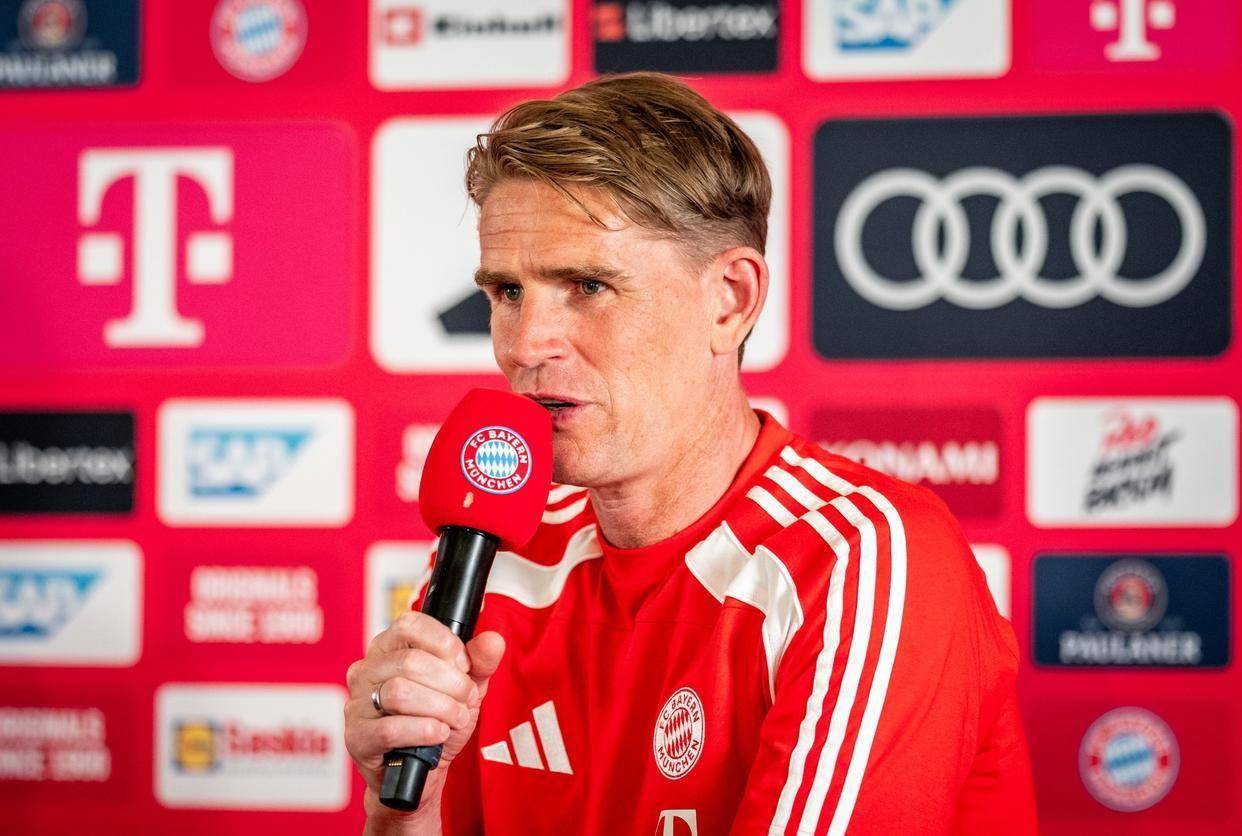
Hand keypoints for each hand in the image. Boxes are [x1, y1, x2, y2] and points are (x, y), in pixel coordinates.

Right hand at [345, 611, 505, 820]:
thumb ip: (480, 662)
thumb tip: (492, 640)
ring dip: (440, 707)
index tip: (464, 665)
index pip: (410, 624)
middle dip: (450, 683)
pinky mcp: (357, 736)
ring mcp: (357, 703)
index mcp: (390, 647)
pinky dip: (423, 730)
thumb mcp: (465, 687)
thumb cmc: (438, 720)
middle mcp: (367, 670)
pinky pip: (390, 729)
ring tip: (455, 719)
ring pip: (399, 692)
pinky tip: (437, 734)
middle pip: (410, 661)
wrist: (424, 770)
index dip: (444, 643)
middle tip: (466, 700)